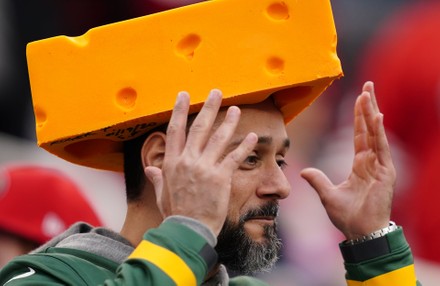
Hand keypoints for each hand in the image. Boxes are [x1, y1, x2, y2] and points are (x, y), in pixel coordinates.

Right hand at [144, 89, 257, 234]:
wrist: (188, 231)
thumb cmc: (175, 214)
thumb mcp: (162, 194)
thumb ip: (158, 178)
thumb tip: (150, 169)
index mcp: (171, 163)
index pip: (175, 130)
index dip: (180, 110)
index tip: (184, 95)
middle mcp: (187, 161)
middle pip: (199, 128)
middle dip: (209, 107)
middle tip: (216, 92)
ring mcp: (205, 168)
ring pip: (218, 138)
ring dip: (229, 121)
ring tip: (236, 108)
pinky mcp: (221, 177)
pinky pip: (235, 157)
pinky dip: (245, 146)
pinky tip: (254, 136)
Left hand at [300, 81, 395, 239]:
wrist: (359, 233)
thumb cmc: (347, 216)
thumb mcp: (327, 194)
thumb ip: (317, 180)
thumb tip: (304, 170)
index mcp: (360, 164)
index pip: (358, 134)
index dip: (357, 116)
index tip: (358, 98)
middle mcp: (371, 161)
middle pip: (368, 128)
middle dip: (367, 106)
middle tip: (367, 85)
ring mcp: (380, 166)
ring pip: (374, 133)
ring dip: (371, 112)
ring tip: (369, 92)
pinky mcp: (385, 173)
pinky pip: (381, 148)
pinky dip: (378, 132)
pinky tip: (376, 115)